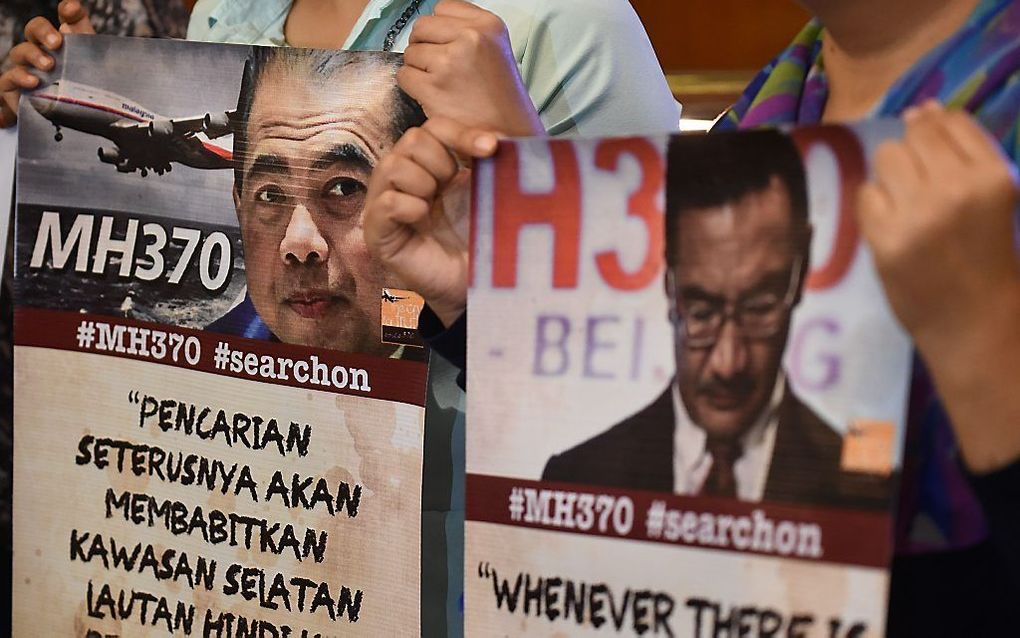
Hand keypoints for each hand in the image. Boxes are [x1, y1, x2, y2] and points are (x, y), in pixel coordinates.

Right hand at [1, 0, 94, 126]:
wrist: (78, 125)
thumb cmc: (87, 93)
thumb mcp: (97, 71)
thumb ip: (89, 46)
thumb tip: (70, 21)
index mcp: (64, 43)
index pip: (66, 20)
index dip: (68, 12)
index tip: (71, 10)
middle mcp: (42, 51)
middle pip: (34, 30)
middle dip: (43, 32)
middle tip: (56, 42)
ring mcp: (26, 68)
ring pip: (21, 52)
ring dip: (33, 55)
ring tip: (48, 65)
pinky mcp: (15, 89)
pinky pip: (9, 79)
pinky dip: (19, 78)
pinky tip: (32, 82)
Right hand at [363, 117, 498, 326]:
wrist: (480, 286)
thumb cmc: (484, 241)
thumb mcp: (491, 194)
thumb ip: (491, 164)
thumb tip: (497, 135)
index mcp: (432, 166)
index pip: (435, 127)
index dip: (461, 133)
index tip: (490, 148)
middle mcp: (405, 180)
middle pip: (411, 139)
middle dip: (440, 161)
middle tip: (453, 188)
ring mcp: (387, 205)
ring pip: (392, 165)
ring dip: (423, 182)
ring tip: (435, 207)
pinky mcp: (378, 233)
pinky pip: (386, 202)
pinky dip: (408, 206)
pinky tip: (423, 219)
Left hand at [399, 0, 543, 137]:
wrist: (507, 134)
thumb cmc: (500, 98)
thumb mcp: (496, 50)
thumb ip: (468, 31)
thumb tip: (433, 26)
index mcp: (489, 24)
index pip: (443, 8)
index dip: (439, 30)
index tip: (448, 47)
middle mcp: (471, 38)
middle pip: (422, 27)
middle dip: (425, 47)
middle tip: (440, 68)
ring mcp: (451, 62)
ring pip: (411, 52)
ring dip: (419, 69)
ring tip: (442, 85)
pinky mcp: (434, 86)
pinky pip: (405, 76)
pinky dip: (413, 87)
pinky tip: (433, 97)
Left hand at [858, 101, 1019, 471]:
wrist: (973, 323)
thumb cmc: (986, 260)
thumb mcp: (993, 200)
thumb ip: (964, 157)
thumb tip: (923, 109)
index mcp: (993, 177)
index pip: (952, 121)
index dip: (933, 124)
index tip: (926, 137)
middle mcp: (956, 188)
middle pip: (915, 135)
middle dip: (912, 152)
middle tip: (917, 184)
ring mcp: (917, 213)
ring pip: (887, 157)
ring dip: (891, 175)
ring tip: (905, 204)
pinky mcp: (885, 237)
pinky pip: (865, 194)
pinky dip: (874, 205)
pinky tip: (891, 225)